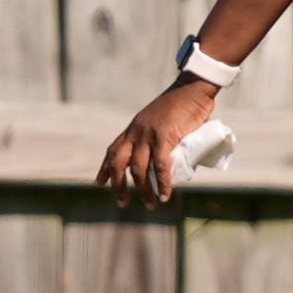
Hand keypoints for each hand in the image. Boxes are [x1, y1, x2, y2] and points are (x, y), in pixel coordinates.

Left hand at [98, 79, 217, 204]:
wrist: (193, 88)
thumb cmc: (183, 102)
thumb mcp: (162, 120)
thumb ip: (162, 136)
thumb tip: (173, 156)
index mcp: (134, 128)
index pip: (113, 151)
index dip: (105, 169)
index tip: (99, 185)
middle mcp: (136, 132)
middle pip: (119, 164)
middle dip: (118, 186)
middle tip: (123, 203)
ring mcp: (148, 134)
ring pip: (139, 170)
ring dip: (144, 190)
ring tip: (152, 205)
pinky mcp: (165, 137)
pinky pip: (160, 165)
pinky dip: (162, 183)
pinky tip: (164, 195)